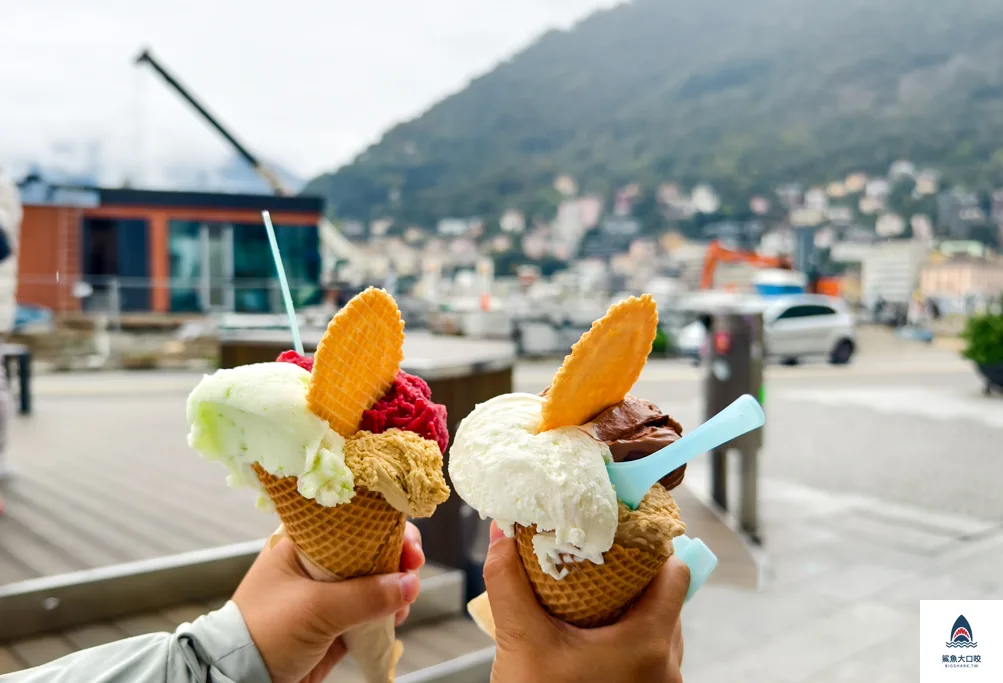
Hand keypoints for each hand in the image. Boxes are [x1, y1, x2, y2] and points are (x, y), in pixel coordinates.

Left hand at [233, 522, 424, 682]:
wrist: (239, 680)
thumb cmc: (263, 633)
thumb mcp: (315, 609)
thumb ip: (365, 596)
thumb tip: (409, 584)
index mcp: (302, 544)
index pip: (350, 521)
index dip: (383, 525)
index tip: (406, 541)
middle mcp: (316, 563)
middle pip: (368, 549)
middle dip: (396, 556)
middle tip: (414, 566)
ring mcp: (326, 593)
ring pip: (373, 580)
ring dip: (395, 586)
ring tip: (404, 601)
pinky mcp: (335, 622)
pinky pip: (370, 610)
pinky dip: (387, 611)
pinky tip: (396, 616)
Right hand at [484, 523, 687, 682]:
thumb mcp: (520, 641)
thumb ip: (509, 582)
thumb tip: (501, 532)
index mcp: (649, 645)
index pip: (677, 573)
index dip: (652, 546)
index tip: (624, 531)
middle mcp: (667, 667)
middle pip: (666, 598)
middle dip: (635, 574)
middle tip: (600, 555)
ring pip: (658, 627)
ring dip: (631, 606)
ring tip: (594, 590)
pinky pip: (650, 654)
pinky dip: (628, 635)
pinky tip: (593, 630)